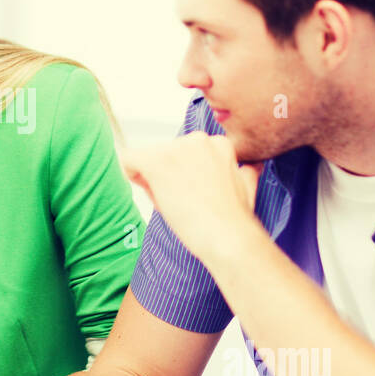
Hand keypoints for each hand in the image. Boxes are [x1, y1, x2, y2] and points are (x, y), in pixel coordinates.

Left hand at [121, 133, 262, 262]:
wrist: (227, 236)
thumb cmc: (234, 218)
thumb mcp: (245, 185)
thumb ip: (239, 170)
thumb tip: (243, 167)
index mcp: (218, 143)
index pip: (187, 151)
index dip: (183, 172)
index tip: (189, 190)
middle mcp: (197, 140)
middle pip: (167, 153)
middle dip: (168, 174)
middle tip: (181, 200)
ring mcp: (176, 149)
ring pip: (149, 158)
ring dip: (154, 179)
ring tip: (173, 202)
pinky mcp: (157, 162)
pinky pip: (129, 158)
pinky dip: (131, 172)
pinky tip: (141, 185)